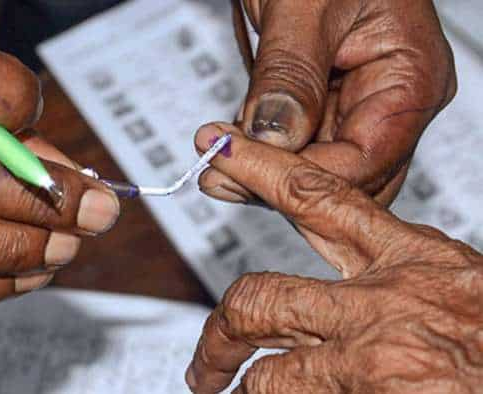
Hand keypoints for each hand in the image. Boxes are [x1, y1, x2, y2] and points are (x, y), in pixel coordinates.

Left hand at [186, 124, 482, 392]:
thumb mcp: (464, 294)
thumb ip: (407, 288)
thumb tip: (355, 296)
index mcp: (417, 263)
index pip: (318, 197)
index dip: (261, 171)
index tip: (222, 152)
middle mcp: (387, 304)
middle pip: (263, 296)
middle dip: (223, 327)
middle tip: (208, 356)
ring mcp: (373, 358)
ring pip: (266, 367)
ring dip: (236, 383)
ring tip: (221, 392)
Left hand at [200, 0, 456, 205]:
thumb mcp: (304, 6)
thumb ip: (291, 74)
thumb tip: (276, 139)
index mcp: (411, 77)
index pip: (363, 160)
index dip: (299, 176)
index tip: (238, 169)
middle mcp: (391, 99)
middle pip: (346, 175)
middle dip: (282, 184)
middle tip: (220, 176)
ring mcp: (358, 102)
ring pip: (319, 167)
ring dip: (266, 172)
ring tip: (216, 161)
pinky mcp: (325, 101)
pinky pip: (300, 144)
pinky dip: (264, 152)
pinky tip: (231, 146)